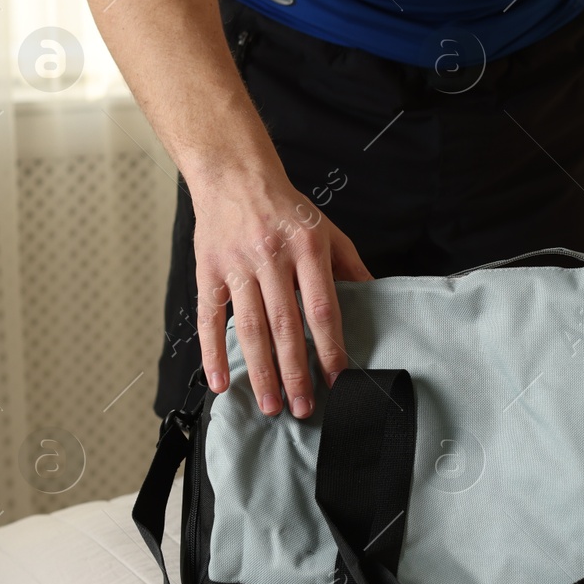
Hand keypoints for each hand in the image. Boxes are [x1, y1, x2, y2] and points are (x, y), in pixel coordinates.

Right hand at [191, 166, 371, 418]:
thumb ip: (350, 267)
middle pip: (285, 325)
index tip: (336, 378)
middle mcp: (271, 258)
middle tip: (302, 408)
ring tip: (271, 405)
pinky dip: (212, 352)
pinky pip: (209, 318)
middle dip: (294, 372)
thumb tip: (375, 299)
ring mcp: (237, 266)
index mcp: (307, 249)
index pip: (321, 308)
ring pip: (250, 328)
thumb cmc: (285, 208)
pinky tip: (220, 382)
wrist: (234, 175)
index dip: (329, 347)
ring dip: (260, 371)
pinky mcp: (208, 271)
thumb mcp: (327, 230)